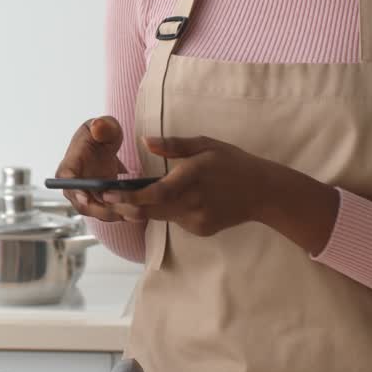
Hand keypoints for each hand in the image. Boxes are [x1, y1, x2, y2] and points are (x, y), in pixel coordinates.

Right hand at [55, 116, 128, 222]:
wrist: (106, 143)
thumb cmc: (101, 132)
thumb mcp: (103, 125)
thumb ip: (102, 126)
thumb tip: (98, 126)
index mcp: (70, 164)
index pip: (66, 180)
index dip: (74, 190)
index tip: (86, 198)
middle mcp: (76, 184)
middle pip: (83, 203)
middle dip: (102, 210)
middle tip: (122, 211)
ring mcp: (89, 195)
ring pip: (99, 211)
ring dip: (116, 215)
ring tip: (137, 214)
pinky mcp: (102, 201)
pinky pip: (110, 211)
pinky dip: (124, 214)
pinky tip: (141, 213)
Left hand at [100, 136, 277, 236]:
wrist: (263, 192)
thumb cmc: (232, 163)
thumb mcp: (205, 145)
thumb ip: (174, 145)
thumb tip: (145, 142)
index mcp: (192, 179)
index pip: (153, 194)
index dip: (128, 197)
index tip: (107, 194)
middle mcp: (192, 203)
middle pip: (150, 210)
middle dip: (127, 204)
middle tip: (108, 196)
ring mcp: (197, 220)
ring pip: (160, 216)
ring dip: (146, 207)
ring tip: (131, 195)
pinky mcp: (201, 230)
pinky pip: (176, 220)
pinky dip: (168, 211)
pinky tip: (175, 200)